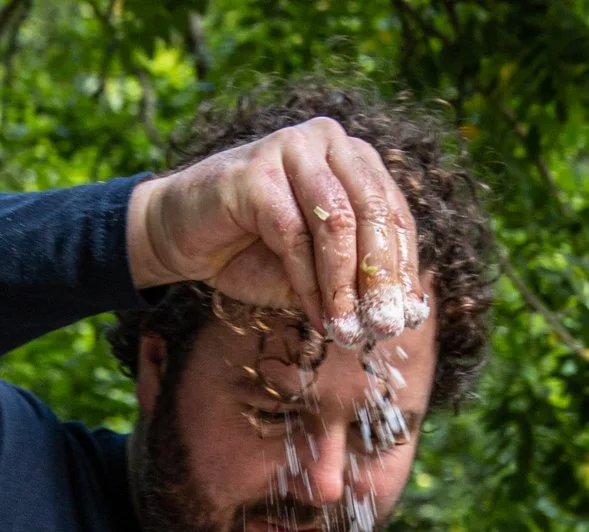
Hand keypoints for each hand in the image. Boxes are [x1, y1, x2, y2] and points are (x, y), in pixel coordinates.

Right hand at [126, 118, 427, 346]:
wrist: (179, 237)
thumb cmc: (249, 252)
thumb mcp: (313, 270)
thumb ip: (352, 279)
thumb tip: (402, 314)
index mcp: (350, 159)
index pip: (391, 212)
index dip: (404, 268)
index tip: (409, 318)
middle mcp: (327, 142)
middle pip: (372, 211)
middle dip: (381, 278)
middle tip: (385, 328)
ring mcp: (291, 149)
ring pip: (338, 221)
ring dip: (346, 286)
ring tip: (349, 331)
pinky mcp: (255, 171)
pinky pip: (295, 234)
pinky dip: (309, 283)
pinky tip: (317, 317)